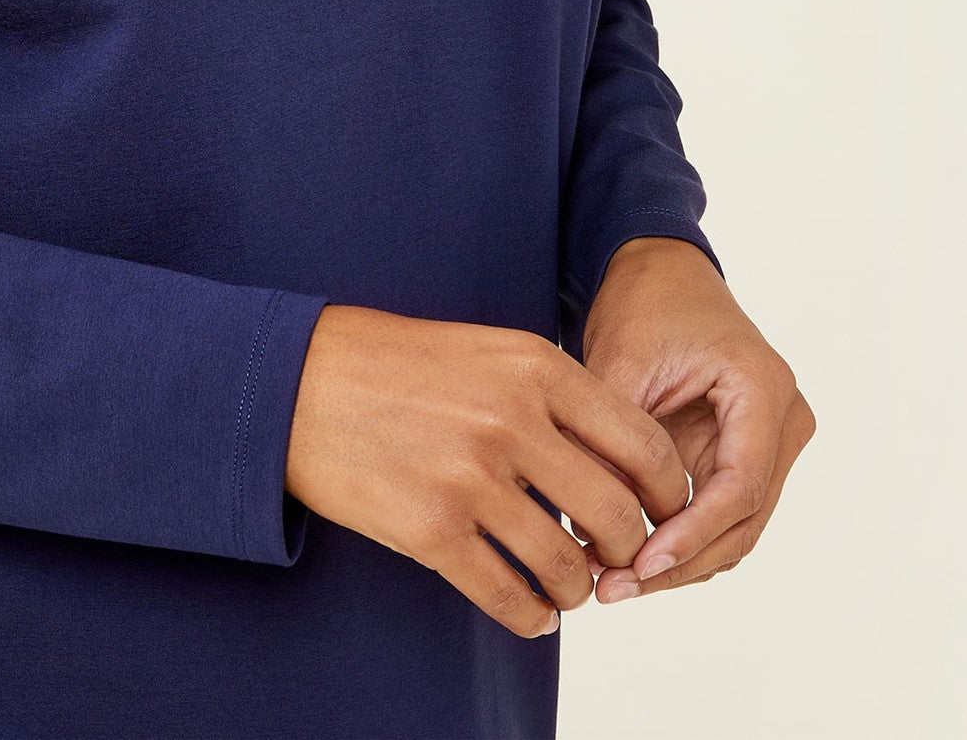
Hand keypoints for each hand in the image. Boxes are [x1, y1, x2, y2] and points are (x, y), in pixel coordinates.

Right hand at [285, 304, 691, 639]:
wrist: (296, 380)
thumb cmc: (392, 362)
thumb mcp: (485, 350)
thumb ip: (553, 395)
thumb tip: (619, 463)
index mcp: (533, 366)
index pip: (644, 444)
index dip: (669, 493)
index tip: (662, 514)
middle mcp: (510, 419)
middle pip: (617, 514)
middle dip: (627, 550)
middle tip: (614, 558)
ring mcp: (469, 478)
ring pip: (568, 565)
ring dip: (579, 588)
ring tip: (569, 585)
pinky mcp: (429, 529)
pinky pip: (509, 596)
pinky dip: (533, 616)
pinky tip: (532, 612)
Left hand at [575, 236, 815, 601]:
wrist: (660, 271)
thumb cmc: (645, 301)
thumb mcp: (621, 360)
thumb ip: (613, 436)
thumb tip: (590, 522)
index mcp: (763, 389)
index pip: (739, 486)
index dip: (691, 535)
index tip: (639, 565)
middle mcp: (783, 421)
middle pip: (743, 519)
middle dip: (680, 562)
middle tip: (615, 588)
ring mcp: (771, 442)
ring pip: (734, 527)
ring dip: (679, 561)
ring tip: (611, 581)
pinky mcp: (744, 455)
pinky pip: (719, 512)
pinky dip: (679, 539)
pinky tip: (626, 558)